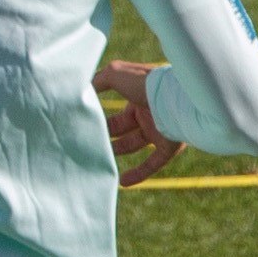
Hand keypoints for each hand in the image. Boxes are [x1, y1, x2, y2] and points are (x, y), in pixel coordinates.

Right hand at [93, 60, 183, 186]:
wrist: (174, 95)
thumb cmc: (145, 82)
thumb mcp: (115, 74)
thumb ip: (98, 80)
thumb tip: (83, 90)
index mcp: (138, 98)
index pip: (117, 114)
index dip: (103, 121)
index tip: (86, 127)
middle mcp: (149, 114)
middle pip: (124, 130)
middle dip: (107, 137)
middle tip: (89, 143)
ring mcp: (159, 130)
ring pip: (135, 145)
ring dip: (118, 152)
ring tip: (99, 159)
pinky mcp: (169, 146)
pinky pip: (153, 163)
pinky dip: (139, 174)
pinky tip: (122, 182)